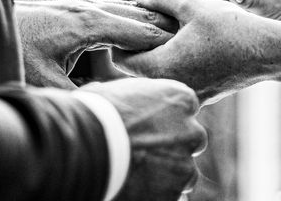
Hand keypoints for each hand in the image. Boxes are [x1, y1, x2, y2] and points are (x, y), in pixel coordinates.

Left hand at [15, 0, 176, 88]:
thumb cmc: (10, 49)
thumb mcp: (44, 81)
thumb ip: (80, 94)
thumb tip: (109, 107)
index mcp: (88, 23)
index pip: (138, 29)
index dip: (163, 39)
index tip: (187, 44)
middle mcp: (85, 9)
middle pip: (134, 14)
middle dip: (160, 22)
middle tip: (186, 31)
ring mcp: (74, 6)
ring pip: (120, 9)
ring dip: (143, 17)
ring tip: (167, 24)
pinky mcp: (64, 8)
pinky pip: (104, 11)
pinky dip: (123, 17)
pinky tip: (127, 24)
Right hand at [78, 78, 206, 200]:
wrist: (87, 148)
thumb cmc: (96, 112)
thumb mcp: (116, 90)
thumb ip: (133, 94)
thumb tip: (117, 95)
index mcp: (180, 99)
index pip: (186, 107)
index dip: (168, 117)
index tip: (151, 125)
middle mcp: (191, 130)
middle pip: (192, 139)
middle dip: (175, 146)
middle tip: (146, 151)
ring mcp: (184, 165)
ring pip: (185, 172)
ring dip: (168, 174)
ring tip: (138, 175)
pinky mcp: (173, 194)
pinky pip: (170, 195)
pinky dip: (156, 194)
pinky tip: (134, 189)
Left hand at [113, 0, 276, 103]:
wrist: (269, 52)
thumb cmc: (231, 27)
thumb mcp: (193, 5)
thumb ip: (161, 0)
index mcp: (162, 67)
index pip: (120, 60)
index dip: (121, 38)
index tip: (130, 21)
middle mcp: (171, 86)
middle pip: (137, 69)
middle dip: (139, 45)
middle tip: (149, 21)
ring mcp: (189, 94)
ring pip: (159, 75)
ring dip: (159, 54)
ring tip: (171, 29)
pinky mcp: (204, 96)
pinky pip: (179, 79)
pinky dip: (177, 63)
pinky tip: (190, 43)